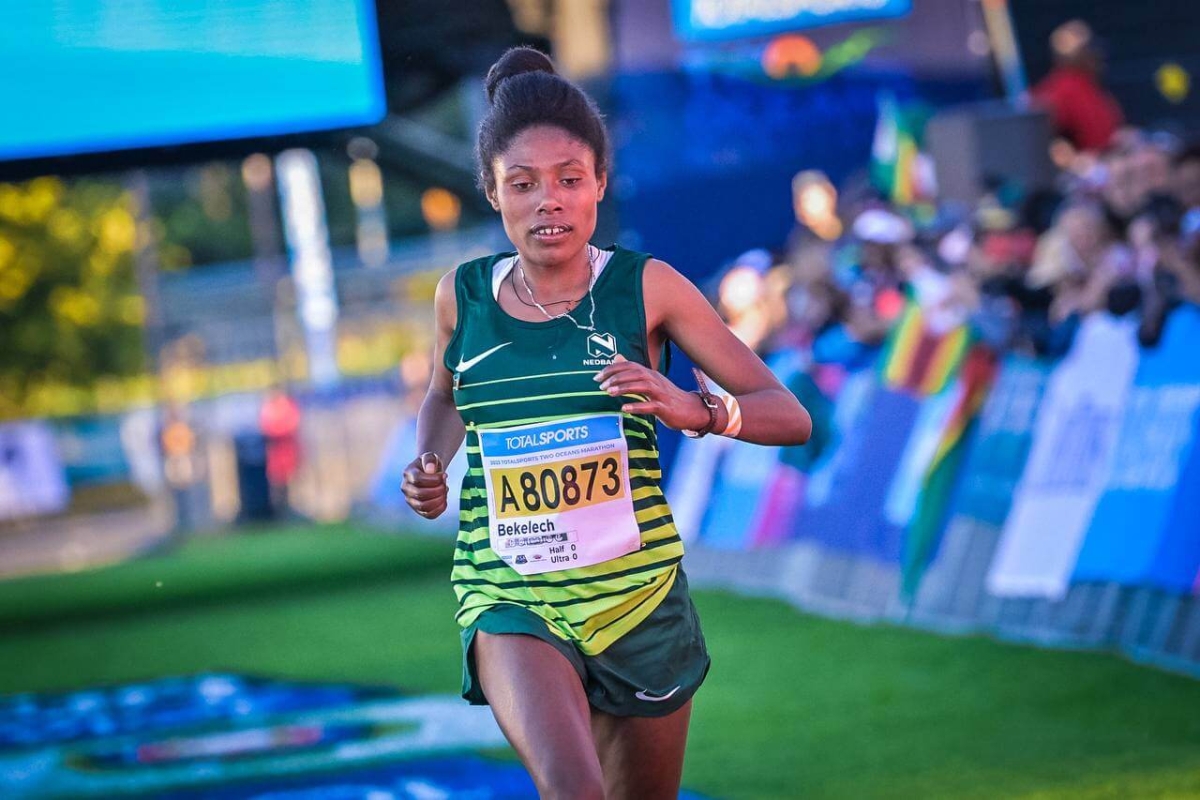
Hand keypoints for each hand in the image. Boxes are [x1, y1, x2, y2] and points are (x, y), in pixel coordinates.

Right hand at [402, 452, 447, 518]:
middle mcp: (406, 488)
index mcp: (408, 474)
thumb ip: (430, 460)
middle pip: (421, 494)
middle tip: (445, 484)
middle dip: (438, 489)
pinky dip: (440, 509)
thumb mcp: (431, 456)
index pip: (418, 479)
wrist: (430, 473)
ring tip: (445, 492)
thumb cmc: (430, 464)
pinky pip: (429, 515)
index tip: (444, 475)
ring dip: (439, 499)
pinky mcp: (419, 510)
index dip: (434, 479)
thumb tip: (430, 470)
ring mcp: (411, 500)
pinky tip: (444, 500)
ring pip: (424, 506)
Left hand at [594, 354, 710, 431]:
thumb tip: (616, 358)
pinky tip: (625, 408)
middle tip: (601, 385)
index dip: (612, 369)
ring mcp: (661, 394)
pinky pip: (651, 406)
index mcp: (650, 374)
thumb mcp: (651, 382)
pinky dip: (637, 406)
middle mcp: (655, 381)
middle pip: (635, 373)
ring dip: (625, 388)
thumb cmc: (667, 397)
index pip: (630, 366)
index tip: (597, 377)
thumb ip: (633, 372)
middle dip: (616, 378)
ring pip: (642, 386)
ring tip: (609, 393)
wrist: (691, 410)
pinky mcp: (665, 408)